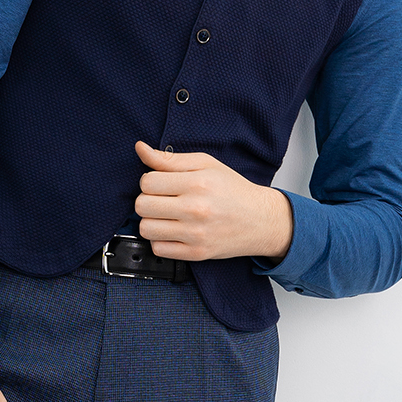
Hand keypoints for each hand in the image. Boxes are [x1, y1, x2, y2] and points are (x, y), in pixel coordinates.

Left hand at [133, 141, 292, 262]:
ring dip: (151, 221)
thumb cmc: (233, 190)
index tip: (161, 184)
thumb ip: (171, 159)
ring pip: (146, 228)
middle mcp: (196, 209)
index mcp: (198, 183)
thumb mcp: (205, 165)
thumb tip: (140, 148)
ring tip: (165, 216)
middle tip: (162, 200)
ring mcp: (195, 234)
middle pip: (142, 205)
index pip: (147, 182)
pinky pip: (158, 249)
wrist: (260, 220)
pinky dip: (160, 240)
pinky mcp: (196, 253)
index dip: (150, 181)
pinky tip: (172, 231)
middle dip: (147, 200)